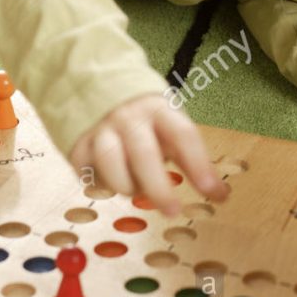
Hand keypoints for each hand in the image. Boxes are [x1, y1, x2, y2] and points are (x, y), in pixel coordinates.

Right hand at [68, 93, 229, 216]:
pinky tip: (110, 181)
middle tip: (172, 211)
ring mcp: (100, 129)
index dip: (200, 165)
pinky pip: (88, 173)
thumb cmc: (144, 117)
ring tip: (134, 190)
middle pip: (144, 154)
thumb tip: (219, 193)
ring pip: (111, 164)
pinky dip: (101, 185)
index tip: (215, 193)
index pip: (184, 136)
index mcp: (159, 109)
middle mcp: (129, 117)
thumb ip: (188, 155)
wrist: (92, 85)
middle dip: (159, 188)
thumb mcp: (168, 123)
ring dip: (126, 186)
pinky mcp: (77, 143)